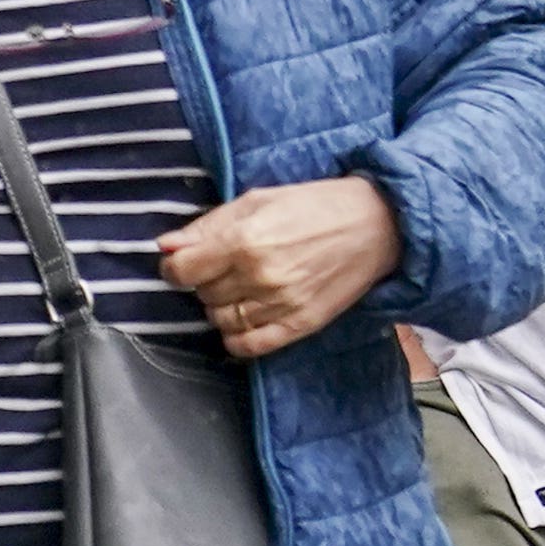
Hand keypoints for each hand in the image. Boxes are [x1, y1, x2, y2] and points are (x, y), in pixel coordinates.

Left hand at [160, 177, 400, 360]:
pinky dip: (237, 337)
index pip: (180, 271)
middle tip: (228, 266)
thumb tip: (166, 246)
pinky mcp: (299, 324)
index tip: (185, 263)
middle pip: (201, 295)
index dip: (175, 267)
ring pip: (220, 321)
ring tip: (243, 287)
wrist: (378, 224)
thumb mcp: (259, 199)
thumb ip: (209, 224)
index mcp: (244, 240)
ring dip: (223, 306)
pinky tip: (247, 317)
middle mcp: (258, 276)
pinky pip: (248, 346)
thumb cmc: (317, 205)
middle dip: (207, 281)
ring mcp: (280, 304)